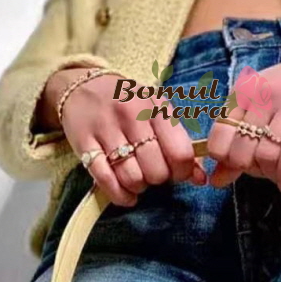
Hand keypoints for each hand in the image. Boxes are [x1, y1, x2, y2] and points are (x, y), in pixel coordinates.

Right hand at [42, 67, 205, 206]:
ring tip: (138, 179)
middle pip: (156, 170)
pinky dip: (120, 195)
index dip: (182, 172)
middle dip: (158, 179)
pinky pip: (106, 181)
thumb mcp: (156, 111)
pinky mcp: (84, 145)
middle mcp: (131, 116)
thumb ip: (179, 142)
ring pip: (132, 178)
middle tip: (153, 173)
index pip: (179, 152)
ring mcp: (106, 130)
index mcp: (155, 106)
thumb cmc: (126, 102)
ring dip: (138, 187)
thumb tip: (200, 178)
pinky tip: (126, 195)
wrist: (80, 86)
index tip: (176, 172)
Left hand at [206, 39, 280, 192]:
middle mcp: (261, 94)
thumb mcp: (264, 107)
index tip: (239, 167)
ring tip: (277, 176)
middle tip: (263, 172)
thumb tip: (216, 181)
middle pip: (240, 149)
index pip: (218, 135)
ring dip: (269, 173)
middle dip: (248, 170)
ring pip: (265, 152)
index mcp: (243, 92)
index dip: (225, 159)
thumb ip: (238, 141)